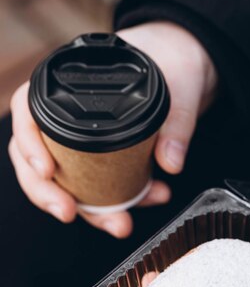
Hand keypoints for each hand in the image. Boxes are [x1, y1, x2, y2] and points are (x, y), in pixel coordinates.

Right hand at [9, 22, 216, 236]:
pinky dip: (118, 205)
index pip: (26, 111)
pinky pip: (98, 190)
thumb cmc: (172, 62)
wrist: (186, 68)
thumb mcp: (180, 85)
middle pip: (35, 158)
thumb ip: (178, 123)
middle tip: (68, 213)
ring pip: (66, 183)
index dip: (28, 142)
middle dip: (48, 193)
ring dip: (90, 211)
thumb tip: (170, 162)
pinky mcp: (102, 163)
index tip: (45, 170)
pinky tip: (147, 201)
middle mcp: (67, 116)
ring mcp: (81, 144)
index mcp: (69, 84)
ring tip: (120, 225)